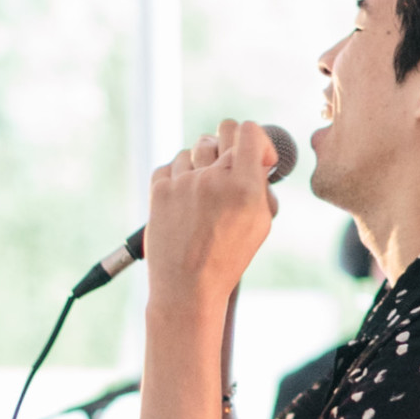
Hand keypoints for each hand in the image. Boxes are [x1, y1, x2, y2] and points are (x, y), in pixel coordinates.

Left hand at [142, 120, 283, 309]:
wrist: (187, 288)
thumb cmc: (228, 259)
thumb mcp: (260, 224)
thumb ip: (260, 186)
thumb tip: (255, 160)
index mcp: (244, 187)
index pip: (250, 131)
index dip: (257, 139)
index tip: (257, 158)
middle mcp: (213, 179)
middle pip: (223, 130)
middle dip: (232, 144)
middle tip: (231, 165)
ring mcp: (183, 182)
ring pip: (196, 147)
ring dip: (203, 164)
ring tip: (204, 192)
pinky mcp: (159, 190)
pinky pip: (170, 165)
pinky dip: (178, 177)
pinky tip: (184, 199)